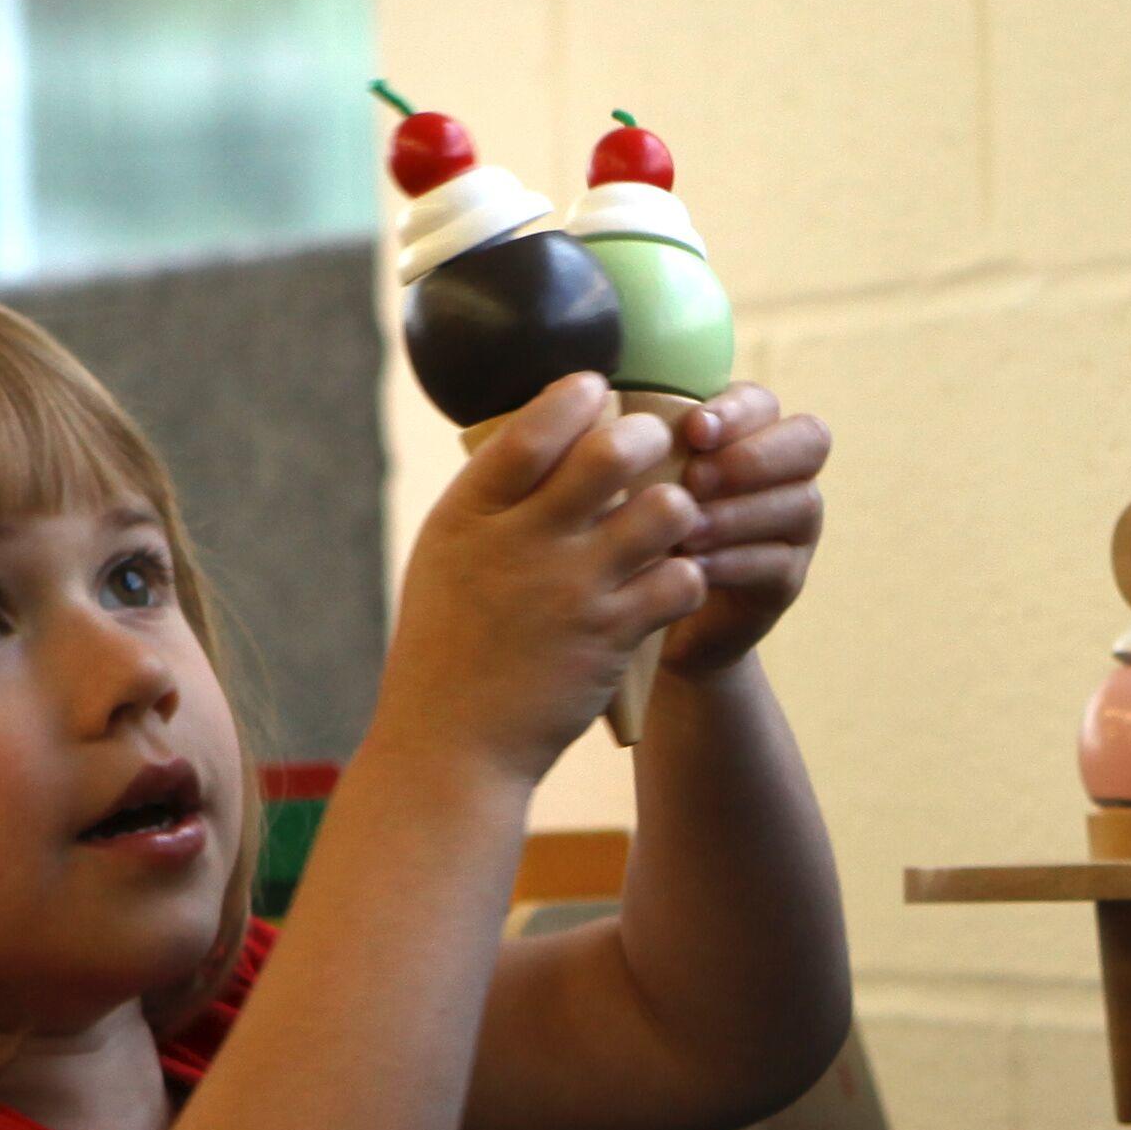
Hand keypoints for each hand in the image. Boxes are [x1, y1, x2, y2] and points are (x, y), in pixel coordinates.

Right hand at [387, 373, 704, 775]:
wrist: (452, 743)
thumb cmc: (448, 644)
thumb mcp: (444, 556)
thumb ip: (491, 500)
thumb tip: (544, 432)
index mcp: (469, 515)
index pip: (531, 429)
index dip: (574, 396)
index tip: (597, 387)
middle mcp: (522, 543)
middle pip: (611, 454)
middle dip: (648, 437)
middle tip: (656, 444)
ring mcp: (572, 590)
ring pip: (664, 512)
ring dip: (678, 508)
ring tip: (671, 519)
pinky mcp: (612, 637)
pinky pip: (681, 580)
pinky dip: (686, 574)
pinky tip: (673, 579)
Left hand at [654, 385, 828, 678]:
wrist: (656, 609)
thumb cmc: (642, 524)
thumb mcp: (637, 478)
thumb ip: (640, 441)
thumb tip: (610, 409)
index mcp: (750, 432)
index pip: (764, 403)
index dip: (735, 412)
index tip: (693, 430)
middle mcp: (788, 472)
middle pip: (809, 442)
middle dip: (751, 458)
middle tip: (695, 480)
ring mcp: (796, 526)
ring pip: (798, 503)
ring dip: (738, 513)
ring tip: (685, 530)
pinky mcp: (788, 579)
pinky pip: (778, 563)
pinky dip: (734, 562)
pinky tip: (692, 565)